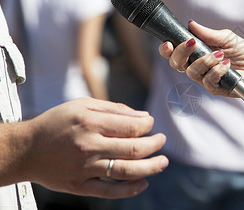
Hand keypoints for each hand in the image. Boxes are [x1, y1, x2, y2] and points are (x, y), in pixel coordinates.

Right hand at [22, 97, 167, 198]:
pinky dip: (129, 189)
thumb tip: (143, 117)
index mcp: (90, 122)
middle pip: (133, 149)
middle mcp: (89, 146)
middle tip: (162, 140)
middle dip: (154, 144)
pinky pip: (109, 191)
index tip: (152, 124)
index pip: (131, 127)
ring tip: (163, 162)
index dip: (148, 126)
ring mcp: (85, 168)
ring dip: (150, 167)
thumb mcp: (82, 105)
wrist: (26, 150)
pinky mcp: (79, 186)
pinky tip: (143, 183)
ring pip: (126, 171)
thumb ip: (113, 109)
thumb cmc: (57, 123)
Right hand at [158, 20, 243, 97]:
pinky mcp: (213, 88)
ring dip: (204, 61)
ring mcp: (203, 78)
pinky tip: (227, 64)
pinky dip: (217, 70)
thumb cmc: (241, 54)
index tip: (168, 43)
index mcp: (195, 52)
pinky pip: (208, 80)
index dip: (166, 49)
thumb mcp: (227, 38)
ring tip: (220, 54)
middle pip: (176, 63)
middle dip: (181, 52)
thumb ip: (208, 34)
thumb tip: (191, 24)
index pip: (174, 52)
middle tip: (192, 43)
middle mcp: (196, 65)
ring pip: (192, 72)